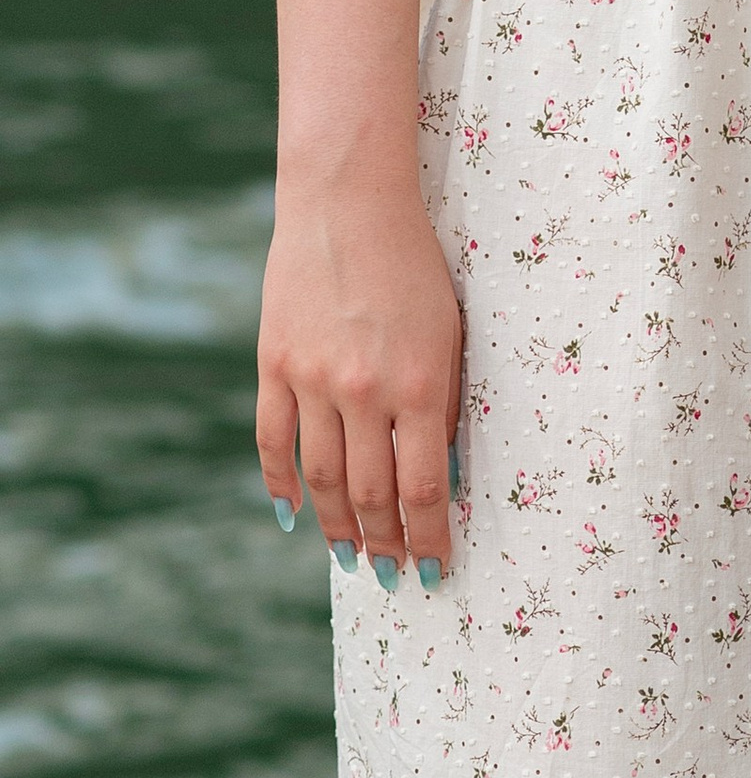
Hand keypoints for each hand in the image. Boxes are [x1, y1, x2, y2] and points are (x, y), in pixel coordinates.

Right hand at [257, 180, 461, 581]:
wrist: (349, 200)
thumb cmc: (415, 262)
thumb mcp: (449, 329)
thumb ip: (443, 401)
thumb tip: (439, 475)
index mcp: (418, 382)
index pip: (422, 487)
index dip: (428, 538)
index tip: (435, 571)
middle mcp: (363, 390)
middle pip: (372, 495)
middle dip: (385, 544)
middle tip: (393, 576)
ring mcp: (312, 380)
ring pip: (323, 480)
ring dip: (339, 529)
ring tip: (352, 560)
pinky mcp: (274, 364)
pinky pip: (275, 442)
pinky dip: (283, 486)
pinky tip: (295, 515)